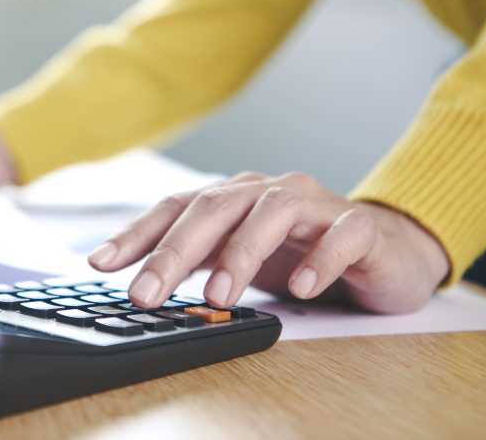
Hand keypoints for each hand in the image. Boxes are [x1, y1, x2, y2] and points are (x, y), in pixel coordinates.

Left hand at [88, 171, 449, 313]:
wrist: (386, 250)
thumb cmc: (303, 253)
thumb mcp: (242, 260)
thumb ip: (200, 263)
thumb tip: (142, 283)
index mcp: (234, 198)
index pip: (176, 207)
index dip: (136, 233)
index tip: (99, 263)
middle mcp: (268, 192)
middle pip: (216, 207)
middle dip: (175, 250)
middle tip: (146, 291)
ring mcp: (315, 205)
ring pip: (273, 212)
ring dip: (242, 252)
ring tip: (220, 293)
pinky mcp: (359, 227)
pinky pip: (340, 236)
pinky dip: (319, 260)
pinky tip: (300, 288)